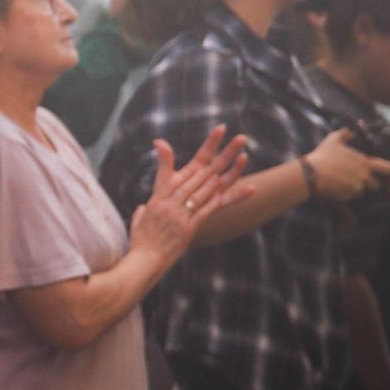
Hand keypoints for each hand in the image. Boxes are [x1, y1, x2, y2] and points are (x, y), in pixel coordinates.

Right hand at [132, 128, 253, 265]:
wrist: (142, 259)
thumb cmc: (140, 239)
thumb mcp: (140, 215)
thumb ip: (144, 207)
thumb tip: (143, 206)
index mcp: (162, 193)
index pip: (188, 165)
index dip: (206, 147)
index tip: (219, 130)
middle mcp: (172, 199)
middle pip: (203, 171)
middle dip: (223, 153)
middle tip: (240, 138)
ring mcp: (182, 212)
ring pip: (210, 186)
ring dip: (230, 170)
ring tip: (244, 154)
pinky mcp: (191, 226)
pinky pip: (214, 208)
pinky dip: (233, 197)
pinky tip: (250, 187)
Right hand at [305, 129, 389, 201]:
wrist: (310, 174)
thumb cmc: (322, 156)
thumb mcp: (333, 140)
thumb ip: (345, 133)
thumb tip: (350, 131)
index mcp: (364, 162)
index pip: (389, 169)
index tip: (384, 172)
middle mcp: (364, 177)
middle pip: (375, 184)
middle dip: (367, 183)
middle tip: (354, 178)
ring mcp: (356, 188)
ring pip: (361, 191)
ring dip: (355, 188)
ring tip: (342, 183)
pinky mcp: (348, 197)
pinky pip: (350, 197)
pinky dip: (345, 194)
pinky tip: (335, 188)